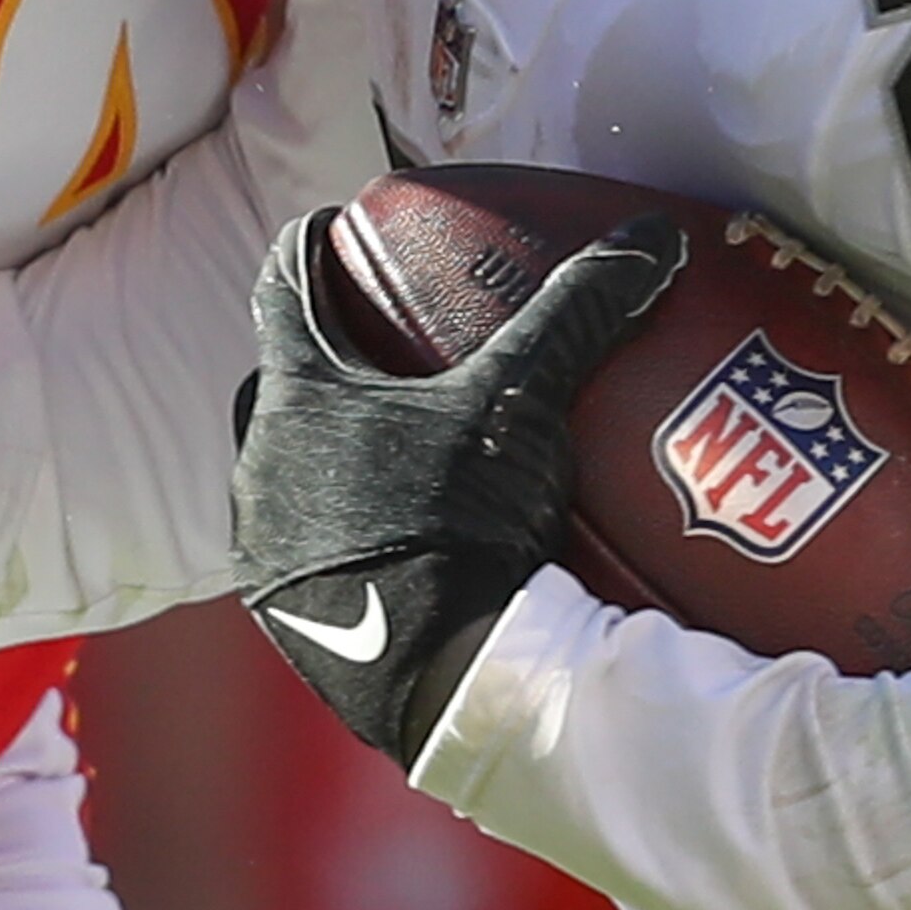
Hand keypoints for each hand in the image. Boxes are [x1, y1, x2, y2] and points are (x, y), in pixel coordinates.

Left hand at [228, 208, 682, 764]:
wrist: (444, 680)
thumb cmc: (461, 525)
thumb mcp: (521, 405)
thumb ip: (576, 314)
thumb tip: (651, 242)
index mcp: (297, 393)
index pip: (282, 284)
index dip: (307, 248)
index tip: (333, 230)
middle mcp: (259, 462)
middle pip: (284, 379)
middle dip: (329, 357)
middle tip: (387, 343)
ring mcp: (265, 544)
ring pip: (289, 466)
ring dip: (334, 447)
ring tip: (402, 442)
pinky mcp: (285, 613)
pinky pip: (306, 541)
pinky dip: (344, 520)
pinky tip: (400, 529)